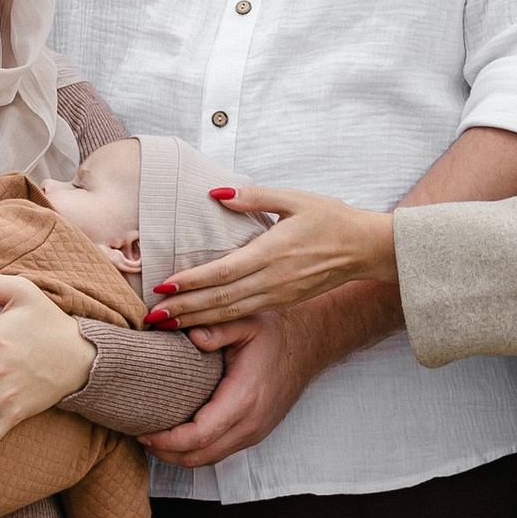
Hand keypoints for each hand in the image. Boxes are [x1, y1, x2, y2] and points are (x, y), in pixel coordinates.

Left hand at [143, 310, 333, 466]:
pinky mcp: (256, 432)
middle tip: (139, 436)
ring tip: (153, 440)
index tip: (142, 430)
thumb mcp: (246, 320)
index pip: (198, 436)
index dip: (167, 440)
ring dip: (179, 456)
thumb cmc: (275, 331)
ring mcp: (256, 431)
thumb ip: (216, 328)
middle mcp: (251, 423)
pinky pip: (220, 452)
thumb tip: (188, 334)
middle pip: (200, 456)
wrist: (309, 342)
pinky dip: (196, 451)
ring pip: (210, 459)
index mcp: (244, 398)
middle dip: (166, 453)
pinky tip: (178, 438)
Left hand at [152, 183, 398, 327]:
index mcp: (272, 252)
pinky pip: (243, 315)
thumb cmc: (330, 218)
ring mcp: (278, 295)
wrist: (365, 249)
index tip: (163, 285)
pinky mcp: (283, 302)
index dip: (191, 281)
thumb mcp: (294, 198)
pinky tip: (197, 323)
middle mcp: (273, 279)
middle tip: (151, 317)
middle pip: (220, 299)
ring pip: (229, 312)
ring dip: (196, 319)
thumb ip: (254, 197)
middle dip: (184, 309)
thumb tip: (217, 192)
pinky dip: (216, 320)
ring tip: (166, 324)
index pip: (223, 271)